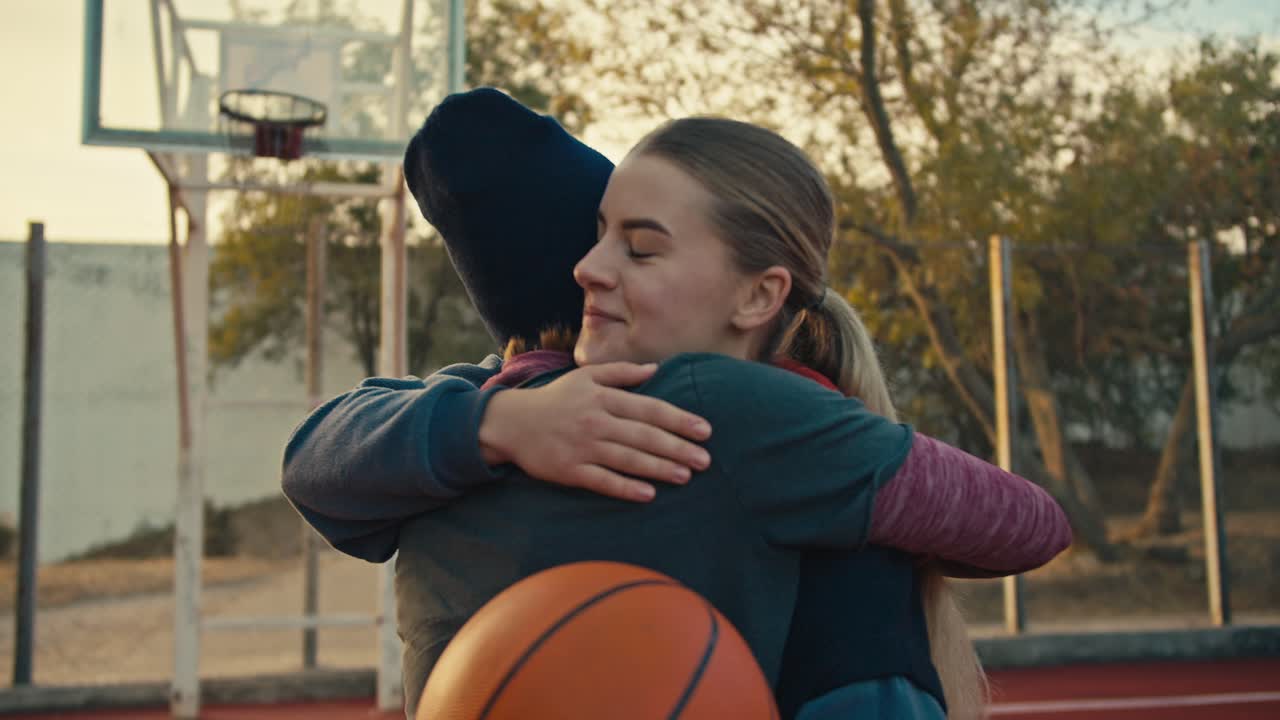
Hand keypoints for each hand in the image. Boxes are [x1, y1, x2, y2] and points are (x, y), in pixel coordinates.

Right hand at [478, 362, 711, 501]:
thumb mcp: (586, 377)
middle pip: (644, 436)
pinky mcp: (570, 470)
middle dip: (678, 447)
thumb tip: (656, 369)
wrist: (512, 423)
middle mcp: (596, 422)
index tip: (705, 430)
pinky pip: (602, 481)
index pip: (649, 409)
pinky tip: (648, 494)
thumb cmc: (556, 399)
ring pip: (628, 459)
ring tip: (686, 475)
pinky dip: (625, 488)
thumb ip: (621, 373)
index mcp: (603, 398)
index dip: (679, 419)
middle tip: (706, 459)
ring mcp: (583, 447)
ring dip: (659, 468)